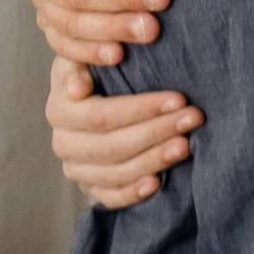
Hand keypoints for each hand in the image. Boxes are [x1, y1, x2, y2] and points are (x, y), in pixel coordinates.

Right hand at [48, 57, 204, 207]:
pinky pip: (110, 198)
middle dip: (157, 132)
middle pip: (112, 146)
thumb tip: (84, 81)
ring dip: (154, 160)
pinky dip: (133, 193)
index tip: (179, 98)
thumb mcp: (87, 56)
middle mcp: (63, 142)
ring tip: (186, 145)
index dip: (142, 109)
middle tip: (193, 119)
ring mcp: (76, 169)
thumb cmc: (98, 71)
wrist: (92, 97)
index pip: (102, 115)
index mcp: (60, 109)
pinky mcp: (89, 188)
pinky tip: (158, 182)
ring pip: (115, 173)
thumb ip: (86, 57)